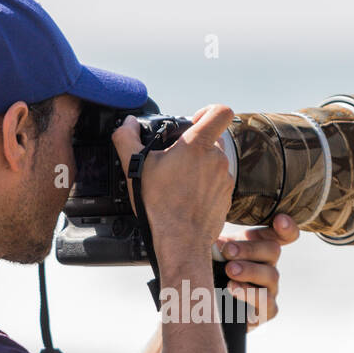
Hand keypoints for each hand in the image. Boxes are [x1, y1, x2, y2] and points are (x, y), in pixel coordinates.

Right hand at [110, 104, 235, 257]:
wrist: (180, 241)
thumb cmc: (160, 205)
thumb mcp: (135, 168)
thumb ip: (126, 138)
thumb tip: (127, 124)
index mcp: (197, 145)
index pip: (220, 112)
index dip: (209, 111)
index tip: (196, 120)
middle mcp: (216, 159)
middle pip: (212, 140)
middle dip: (196, 146)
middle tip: (176, 160)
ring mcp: (225, 179)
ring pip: (214, 163)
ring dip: (200, 168)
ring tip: (180, 183)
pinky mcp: (227, 197)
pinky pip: (218, 183)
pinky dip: (205, 187)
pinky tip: (188, 198)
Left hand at [216, 213, 298, 330]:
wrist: (205, 307)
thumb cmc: (209, 271)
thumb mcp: (212, 252)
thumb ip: (217, 242)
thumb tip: (214, 238)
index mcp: (258, 246)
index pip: (282, 234)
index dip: (286, 227)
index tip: (279, 220)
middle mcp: (268, 265)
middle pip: (273, 250)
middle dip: (250, 249)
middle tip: (227, 251)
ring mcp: (270, 289)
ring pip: (271, 275)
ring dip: (249, 271)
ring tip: (229, 270)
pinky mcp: (267, 311)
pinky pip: (266, 302)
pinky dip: (250, 295)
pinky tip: (233, 288)